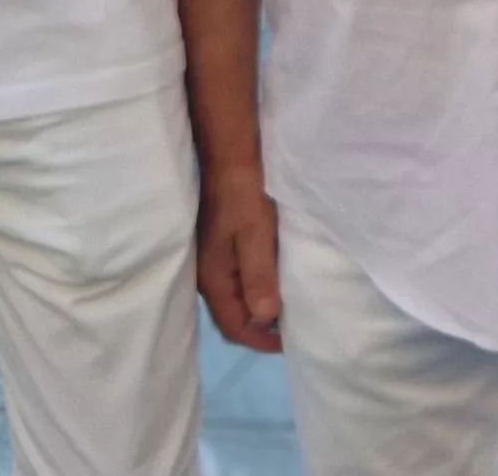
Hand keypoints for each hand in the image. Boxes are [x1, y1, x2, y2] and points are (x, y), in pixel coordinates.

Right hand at [195, 171, 285, 353]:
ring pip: (235, 298)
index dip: (260, 340)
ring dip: (258, 308)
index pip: (233, 325)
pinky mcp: (222, 246)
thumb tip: (265, 316)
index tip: (289, 343)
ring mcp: (213, 260)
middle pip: (231, 315)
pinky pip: (238, 279)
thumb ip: (258, 276)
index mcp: (213, 278)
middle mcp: (208, 275)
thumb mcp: (255, 234)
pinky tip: (274, 281)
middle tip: (289, 331)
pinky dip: (256, 289)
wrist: (229, 155)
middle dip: (258, 329)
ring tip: (286, 310)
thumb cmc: (243, 194)